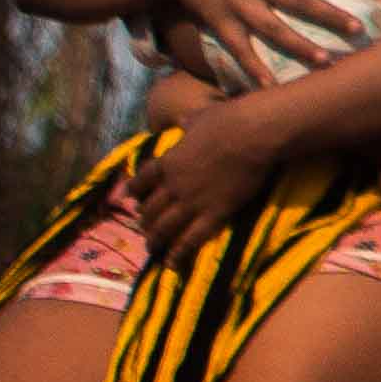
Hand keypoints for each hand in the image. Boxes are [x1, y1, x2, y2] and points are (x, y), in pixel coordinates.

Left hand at [127, 86, 302, 252]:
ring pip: (166, 227)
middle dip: (144, 221)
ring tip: (153, 248)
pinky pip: (192, 238)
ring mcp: (193, 201)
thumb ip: (188, 123)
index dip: (133, 191)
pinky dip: (179, 253)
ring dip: (156, 240)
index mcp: (168, 161)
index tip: (128, 199)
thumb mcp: (200, 117)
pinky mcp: (215, 213)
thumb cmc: (228, 120)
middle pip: (150, 209)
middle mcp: (174, 185)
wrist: (253, 134)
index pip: (142, 181)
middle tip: (144, 229)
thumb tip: (182, 119)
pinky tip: (172, 264)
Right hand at [143, 0, 376, 89]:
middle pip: (298, 0)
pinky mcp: (219, 20)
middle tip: (358, 30)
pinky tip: (269, 85)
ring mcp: (237, 2)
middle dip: (329, 15)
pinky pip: (238, 47)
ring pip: (272, 27)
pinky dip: (252, 66)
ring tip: (325, 61)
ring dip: (298, 45)